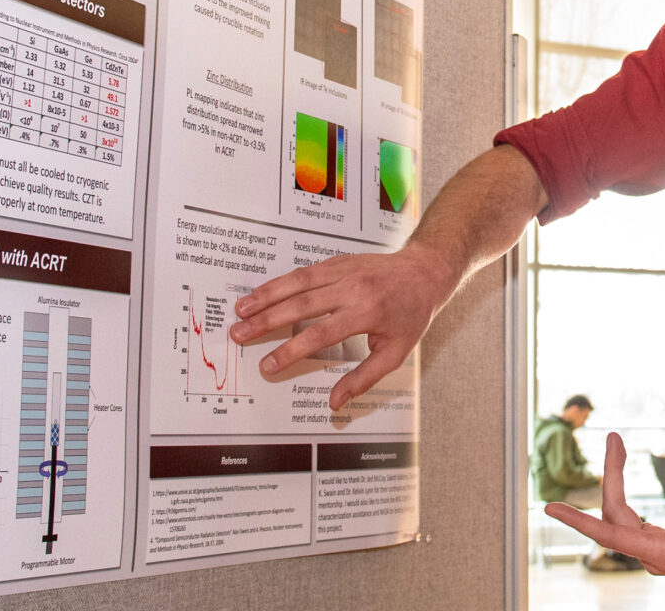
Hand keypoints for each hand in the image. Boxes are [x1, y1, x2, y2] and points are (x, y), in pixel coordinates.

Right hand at [229, 242, 453, 410]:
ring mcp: (343, 270)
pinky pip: (304, 270)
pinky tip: (262, 291)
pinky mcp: (338, 261)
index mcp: (366, 312)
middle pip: (300, 306)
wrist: (425, 272)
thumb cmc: (411, 314)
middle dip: (266, 321)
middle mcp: (352, 288)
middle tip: (239, 334)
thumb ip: (363, 378)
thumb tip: (335, 403)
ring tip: (240, 310)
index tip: (268, 365)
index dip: (290, 351)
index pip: (319, 334)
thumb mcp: (395, 352)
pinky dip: (280, 281)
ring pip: (297, 282)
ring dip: (266, 295)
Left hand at [546, 432, 664, 581]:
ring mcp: (648, 548)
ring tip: (615, 443)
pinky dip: (619, 487)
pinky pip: (625, 512)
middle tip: (614, 438)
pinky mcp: (651, 541)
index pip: (611, 535)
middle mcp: (648, 552)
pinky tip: (618, 467)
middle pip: (614, 511)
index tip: (551, 508)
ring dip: (614, 476)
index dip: (579, 522)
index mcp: (661, 554)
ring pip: (617, 510)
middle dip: (612, 473)